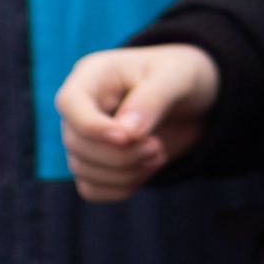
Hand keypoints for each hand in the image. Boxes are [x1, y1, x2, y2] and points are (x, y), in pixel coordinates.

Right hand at [56, 43, 219, 202]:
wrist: (193, 98)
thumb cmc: (181, 75)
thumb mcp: (178, 76)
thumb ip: (153, 99)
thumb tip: (126, 133)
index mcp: (94, 74)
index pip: (69, 102)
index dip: (92, 127)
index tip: (128, 138)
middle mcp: (81, 106)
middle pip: (76, 143)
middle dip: (120, 155)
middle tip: (157, 148)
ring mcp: (84, 137)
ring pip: (82, 170)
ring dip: (124, 173)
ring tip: (158, 156)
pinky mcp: (94, 163)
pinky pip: (91, 188)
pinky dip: (119, 188)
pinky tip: (147, 171)